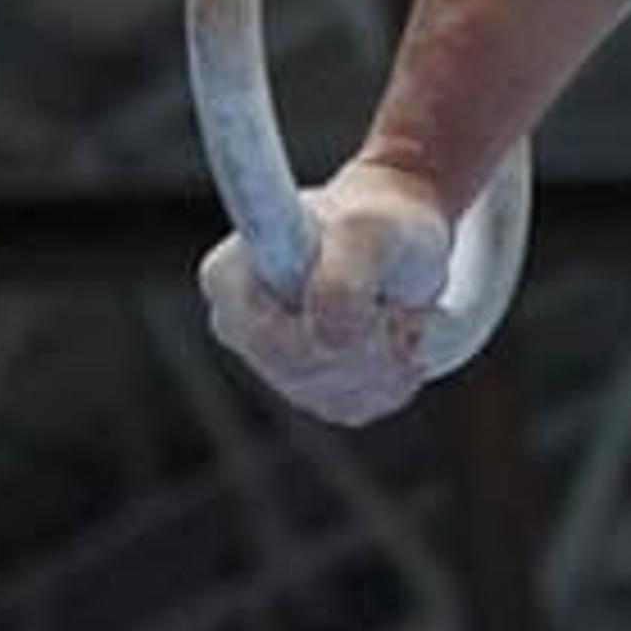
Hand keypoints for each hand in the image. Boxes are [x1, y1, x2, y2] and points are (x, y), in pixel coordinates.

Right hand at [196, 158, 456, 424]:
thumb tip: (327, 339)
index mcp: (228, 276)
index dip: (340, 329)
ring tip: (402, 315)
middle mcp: (237, 324)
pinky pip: (353, 408)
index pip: (272, 337)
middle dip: (369, 348)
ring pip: (332, 396)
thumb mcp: (370, 232)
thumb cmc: (382, 222)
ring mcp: (269, 362)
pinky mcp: (308, 390)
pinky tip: (399, 344)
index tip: (382, 305)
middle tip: (403, 306)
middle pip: (302, 371)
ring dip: (387, 365)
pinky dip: (391, 383)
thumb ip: (343, 280)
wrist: (402, 239)